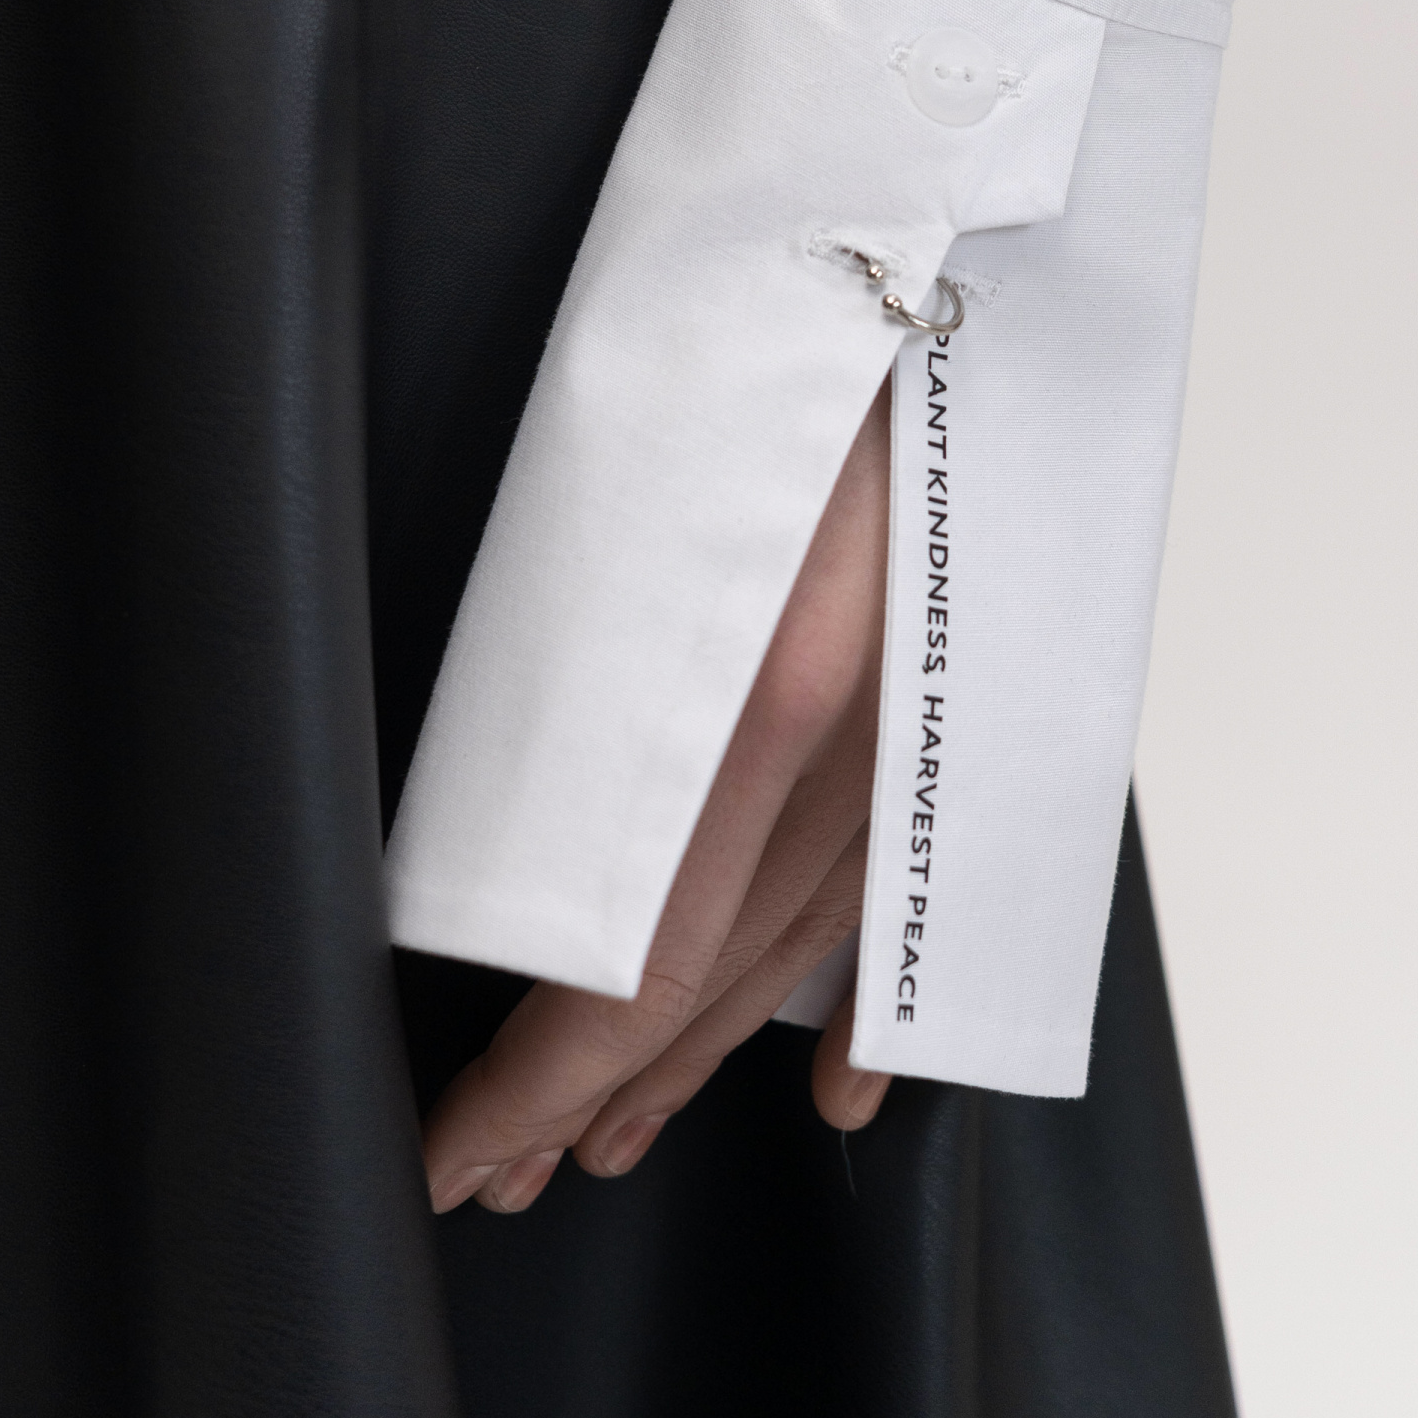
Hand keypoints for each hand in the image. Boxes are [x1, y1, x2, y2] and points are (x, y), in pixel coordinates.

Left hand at [421, 378, 894, 1214]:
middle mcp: (863, 738)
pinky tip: (827, 1088)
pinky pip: (911, 890)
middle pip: (713, 979)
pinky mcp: (969, 709)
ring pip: (803, 951)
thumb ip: (590, 652)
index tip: (448, 1143)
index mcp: (767, 683)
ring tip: (609, 1136)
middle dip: (588, 1094)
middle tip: (496, 1172)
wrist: (958, 246)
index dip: (534, 1074)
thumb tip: (512, 798)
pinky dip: (861, 1001)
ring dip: (695, 1057)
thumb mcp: (637, 480)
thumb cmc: (776, 333)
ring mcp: (932, 734)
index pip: (633, 954)